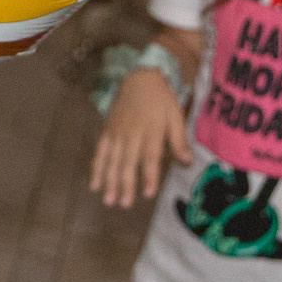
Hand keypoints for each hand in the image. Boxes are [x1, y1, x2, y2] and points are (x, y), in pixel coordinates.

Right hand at [88, 68, 191, 207]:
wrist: (138, 78)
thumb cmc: (161, 99)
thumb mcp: (175, 115)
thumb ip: (179, 140)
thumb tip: (187, 163)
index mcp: (151, 131)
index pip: (150, 157)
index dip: (149, 175)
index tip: (148, 193)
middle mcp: (131, 134)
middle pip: (127, 162)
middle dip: (125, 184)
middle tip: (124, 204)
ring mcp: (116, 134)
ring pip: (111, 160)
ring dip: (109, 181)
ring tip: (109, 200)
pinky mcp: (107, 132)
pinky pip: (100, 152)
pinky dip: (96, 169)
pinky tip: (94, 185)